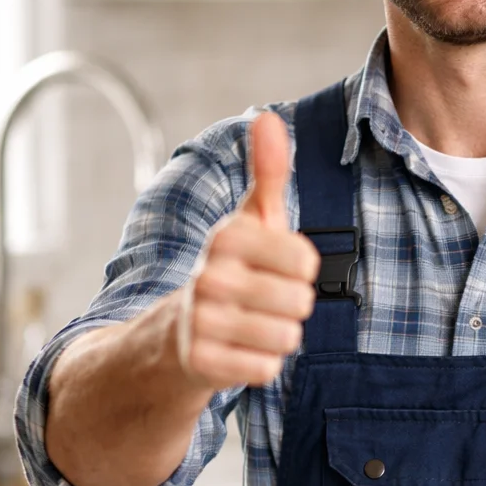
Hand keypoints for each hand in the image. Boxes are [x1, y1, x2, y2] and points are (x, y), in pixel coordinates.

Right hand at [177, 112, 320, 389]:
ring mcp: (201, 321)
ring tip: (252, 322)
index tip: (275, 265)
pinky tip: (241, 348)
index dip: (300, 268)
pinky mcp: (201, 363)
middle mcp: (208, 275)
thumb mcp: (254, 217)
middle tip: (262, 298)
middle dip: (292, 304)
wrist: (180, 331)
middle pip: (301, 301)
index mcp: (227, 236)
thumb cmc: (234, 266)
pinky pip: (268, 368)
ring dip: (279, 334)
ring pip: (288, 336)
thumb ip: (269, 170)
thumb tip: (268, 117)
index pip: (305, 260)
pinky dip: (263, 363)